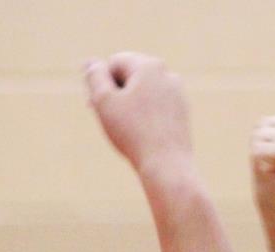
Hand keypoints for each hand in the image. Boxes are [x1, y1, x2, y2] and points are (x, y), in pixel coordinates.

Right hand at [84, 52, 193, 175]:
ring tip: (123, 127)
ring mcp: (178, 94)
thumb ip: (95, 76)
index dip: (101, 83)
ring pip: (143, 92)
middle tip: (105, 116)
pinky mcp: (182, 113)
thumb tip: (92, 62)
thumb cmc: (133, 133)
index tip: (97, 105)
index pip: (114, 63)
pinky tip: (139, 133)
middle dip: (115, 92)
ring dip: (128, 104)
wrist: (167, 166)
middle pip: (131, 76)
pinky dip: (144, 115)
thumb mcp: (104, 101)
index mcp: (150, 65)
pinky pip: (156, 107)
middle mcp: (168, 74)